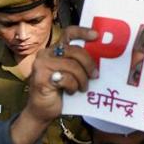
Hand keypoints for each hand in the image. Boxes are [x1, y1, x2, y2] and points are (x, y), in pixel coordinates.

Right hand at [10, 26, 98, 143]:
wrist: (42, 111)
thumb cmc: (60, 90)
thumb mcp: (72, 72)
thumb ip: (79, 61)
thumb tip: (102, 54)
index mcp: (55, 49)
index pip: (69, 33)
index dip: (83, 32)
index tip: (96, 36)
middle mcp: (46, 53)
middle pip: (75, 50)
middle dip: (89, 63)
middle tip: (95, 75)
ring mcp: (41, 65)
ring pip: (72, 65)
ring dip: (82, 78)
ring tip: (83, 87)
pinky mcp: (41, 78)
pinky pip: (65, 78)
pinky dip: (72, 86)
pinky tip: (71, 91)